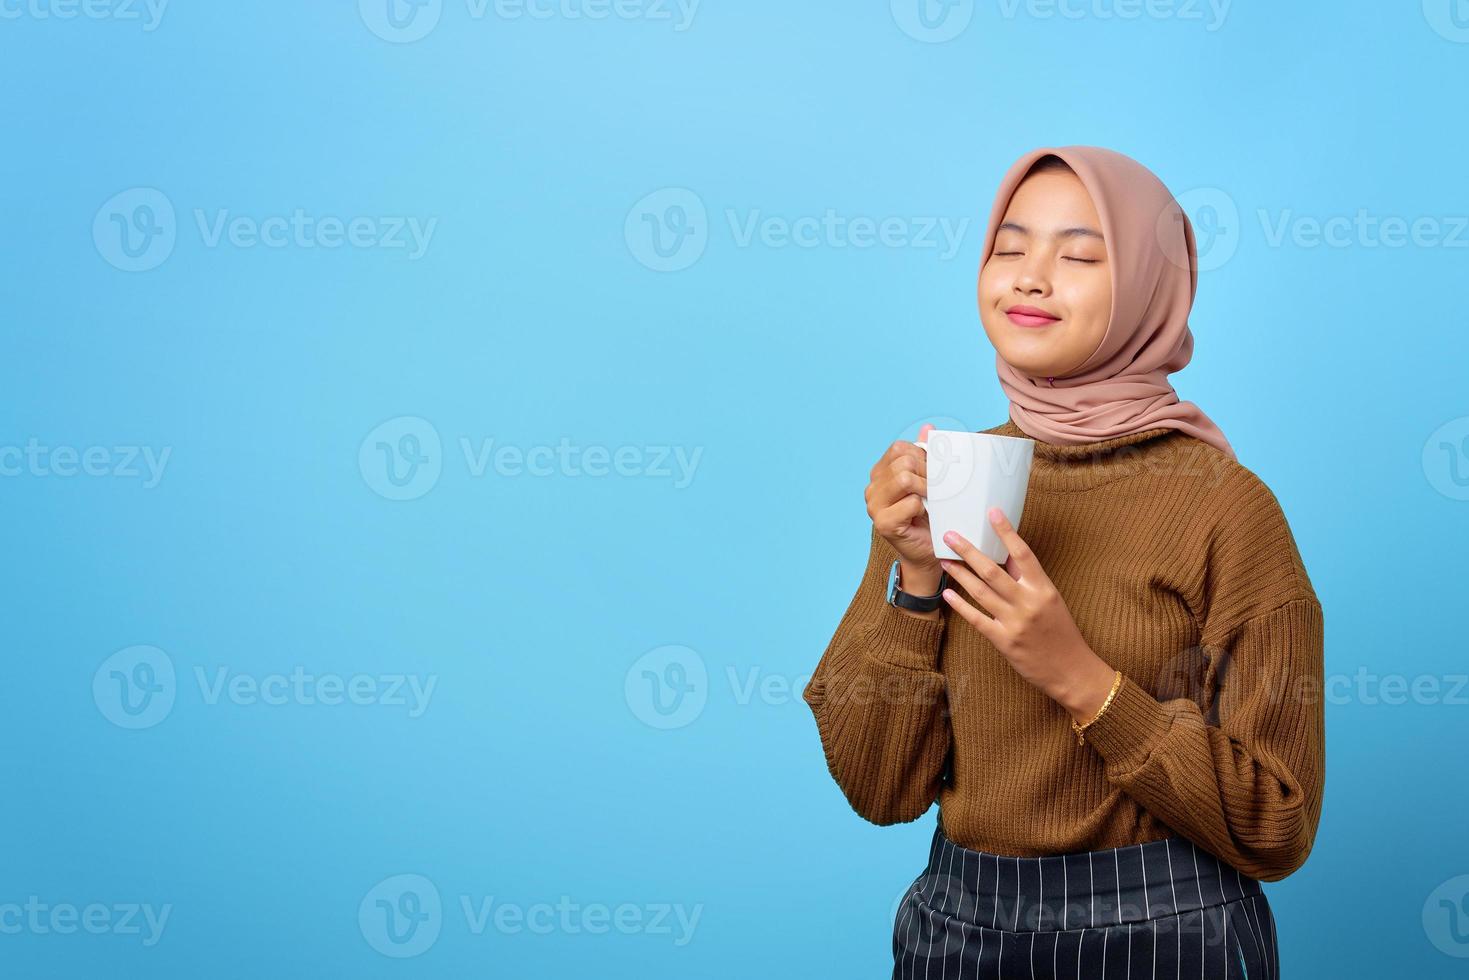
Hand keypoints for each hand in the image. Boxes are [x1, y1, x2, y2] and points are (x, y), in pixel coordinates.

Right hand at [865, 423, 940, 573]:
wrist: (928, 553)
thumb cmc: (930, 518)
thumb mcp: (929, 482)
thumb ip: (925, 455)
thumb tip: (928, 428)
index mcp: (880, 474)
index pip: (899, 449)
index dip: (922, 456)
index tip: (934, 473)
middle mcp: (872, 488)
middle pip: (903, 462)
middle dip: (927, 473)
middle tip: (938, 489)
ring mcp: (874, 506)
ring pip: (904, 478)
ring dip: (927, 489)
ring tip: (933, 501)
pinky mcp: (883, 523)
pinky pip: (910, 502)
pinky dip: (924, 508)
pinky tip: (925, 516)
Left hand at [936, 507, 1115, 721]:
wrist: (1072, 671)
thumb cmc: (1062, 633)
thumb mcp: (1052, 601)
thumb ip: (1030, 579)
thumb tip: (1007, 554)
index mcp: (1044, 589)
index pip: (1023, 553)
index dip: (1006, 531)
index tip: (992, 512)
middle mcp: (1029, 602)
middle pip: (993, 570)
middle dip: (969, 551)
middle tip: (950, 536)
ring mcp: (1015, 622)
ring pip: (981, 591)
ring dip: (960, 574)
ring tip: (945, 560)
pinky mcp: (1004, 641)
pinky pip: (977, 619)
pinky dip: (960, 605)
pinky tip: (947, 593)